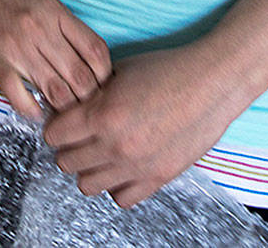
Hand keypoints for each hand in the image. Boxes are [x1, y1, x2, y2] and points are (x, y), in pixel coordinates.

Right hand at [0, 0, 111, 119]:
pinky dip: (32, 111)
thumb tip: (84, 60)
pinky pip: (21, 98)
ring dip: (62, 109)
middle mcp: (39, 28)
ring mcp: (16, 47)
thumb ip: (60, 26)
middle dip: (87, 99)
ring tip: (62, 114)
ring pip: (55, 91)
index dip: (105, 75)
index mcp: (54, 11)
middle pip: (80, 77)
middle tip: (84, 108)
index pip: (96, 50)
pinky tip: (35, 111)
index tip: (100, 85)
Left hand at [43, 44, 249, 208]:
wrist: (212, 82)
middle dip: (68, 147)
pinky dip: (116, 186)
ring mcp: (137, 165)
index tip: (63, 121)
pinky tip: (122, 166)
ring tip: (99, 154)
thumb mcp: (119, 71)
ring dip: (88, 169)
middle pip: (66, 162)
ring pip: (87, 185)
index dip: (55, 126)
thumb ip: (91, 93)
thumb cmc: (168, 69)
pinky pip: (121, 199)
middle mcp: (116, 145)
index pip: (54, 135)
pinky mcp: (158, 178)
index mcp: (102, 114)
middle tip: (79, 137)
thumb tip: (69, 106)